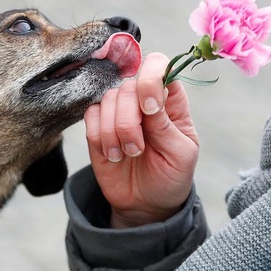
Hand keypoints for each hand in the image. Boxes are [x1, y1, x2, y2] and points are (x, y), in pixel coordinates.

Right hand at [84, 52, 198, 227]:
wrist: (146, 204)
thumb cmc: (171, 176)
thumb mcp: (181, 154)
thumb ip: (166, 124)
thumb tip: (150, 98)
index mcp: (170, 101)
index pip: (159, 66)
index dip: (150, 80)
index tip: (150, 110)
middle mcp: (143, 100)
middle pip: (127, 86)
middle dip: (129, 121)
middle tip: (138, 150)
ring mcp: (119, 112)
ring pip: (106, 100)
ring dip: (114, 132)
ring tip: (127, 155)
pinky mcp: (98, 127)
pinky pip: (90, 117)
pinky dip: (99, 137)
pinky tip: (112, 154)